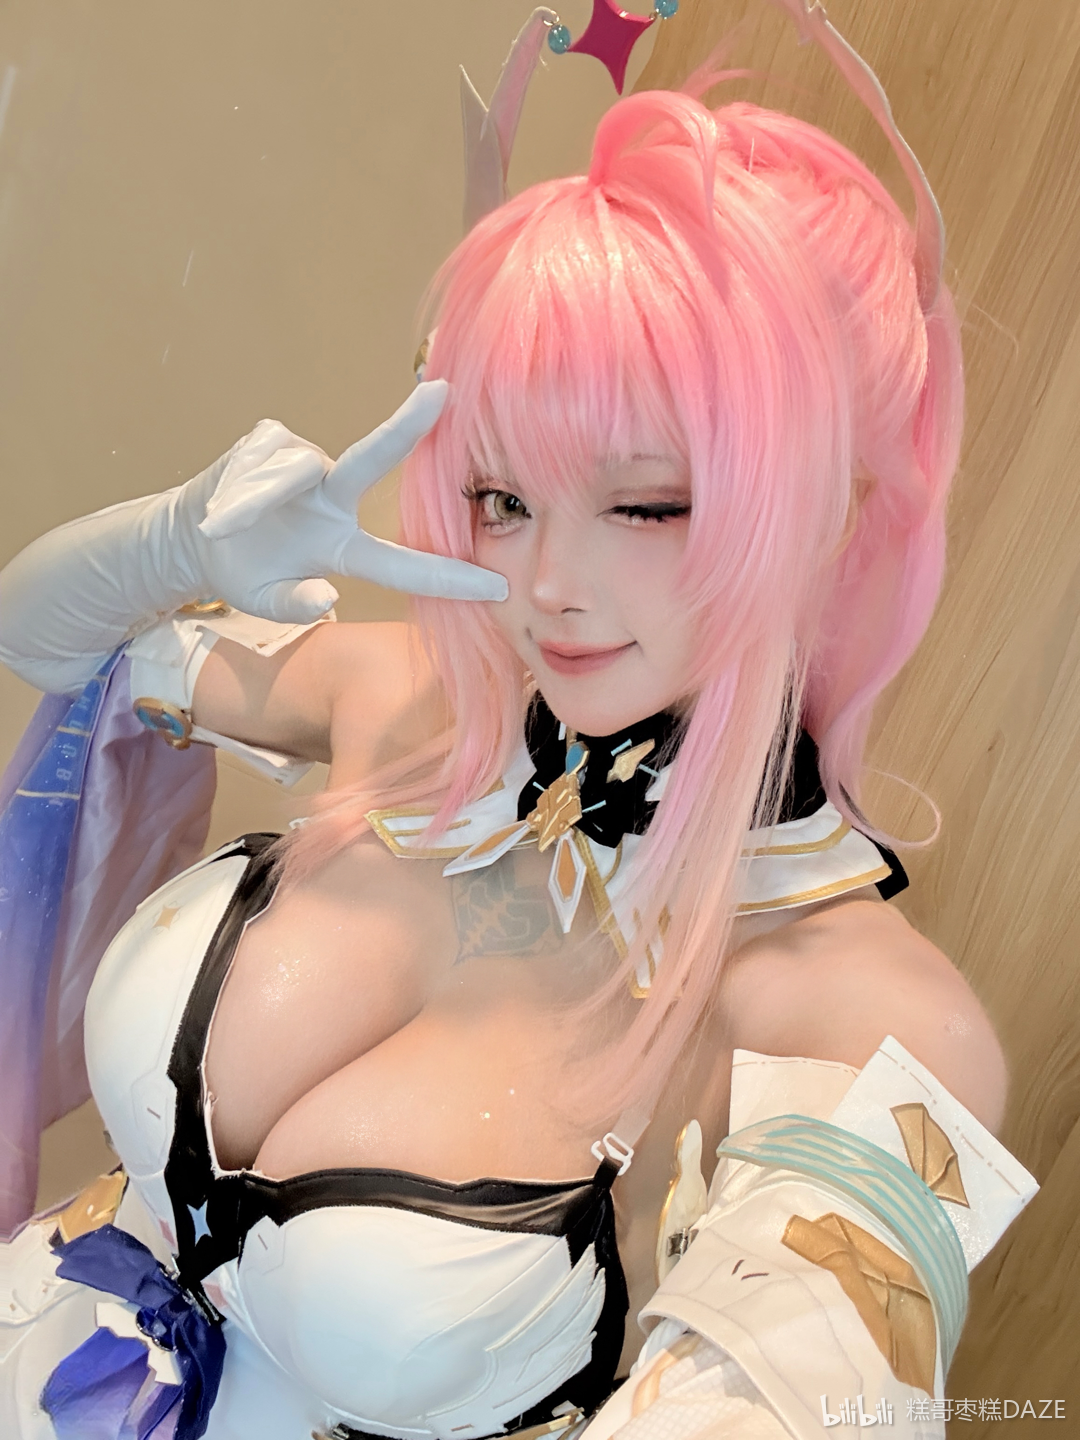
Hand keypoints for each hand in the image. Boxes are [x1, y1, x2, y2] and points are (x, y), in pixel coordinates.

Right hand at [192, 381, 506, 622]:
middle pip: (373, 459)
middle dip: (406, 426)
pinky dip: (236, 488)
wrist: (191, 538)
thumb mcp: (264, 604)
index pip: (403, 565)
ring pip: (291, 471)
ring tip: (221, 527)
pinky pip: (258, 460)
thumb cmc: (244, 571)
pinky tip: (220, 506)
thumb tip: (327, 598)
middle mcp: (335, 498)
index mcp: (344, 547)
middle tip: (441, 392)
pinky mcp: (270, 439)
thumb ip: (295, 607)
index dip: (448, 578)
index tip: (497, 589)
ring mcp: (304, 464)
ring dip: (254, 500)